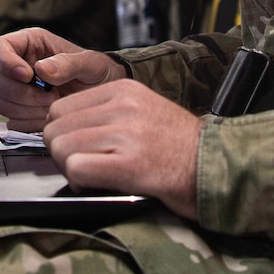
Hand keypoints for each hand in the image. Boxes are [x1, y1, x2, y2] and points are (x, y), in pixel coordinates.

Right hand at [0, 28, 125, 129]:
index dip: (6, 62)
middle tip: (49, 95)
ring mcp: (19, 91)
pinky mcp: (22, 113)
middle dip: (21, 93)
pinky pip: (13, 122)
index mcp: (31, 44)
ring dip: (29, 109)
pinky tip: (50, 116)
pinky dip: (31, 122)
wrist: (105, 99)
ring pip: (3, 103)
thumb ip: (67, 63)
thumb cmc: (99, 73)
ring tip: (54, 104)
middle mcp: (20, 66)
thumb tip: (41, 68)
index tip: (27, 75)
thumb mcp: (90, 63)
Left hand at [46, 80, 200, 219]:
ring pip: (61, 147)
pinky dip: (79, 181)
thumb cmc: (181, 146)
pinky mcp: (131, 165)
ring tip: (91, 176)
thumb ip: (108, 112)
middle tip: (81, 166)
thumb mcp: (144, 109)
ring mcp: (126, 134)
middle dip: (62, 152)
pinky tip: (96, 185)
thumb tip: (67, 127)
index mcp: (123, 89)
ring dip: (69, 168)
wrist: (217, 166)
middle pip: (56, 128)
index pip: (61, 108)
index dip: (63, 133)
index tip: (76, 147)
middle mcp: (123, 107)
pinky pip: (77, 168)